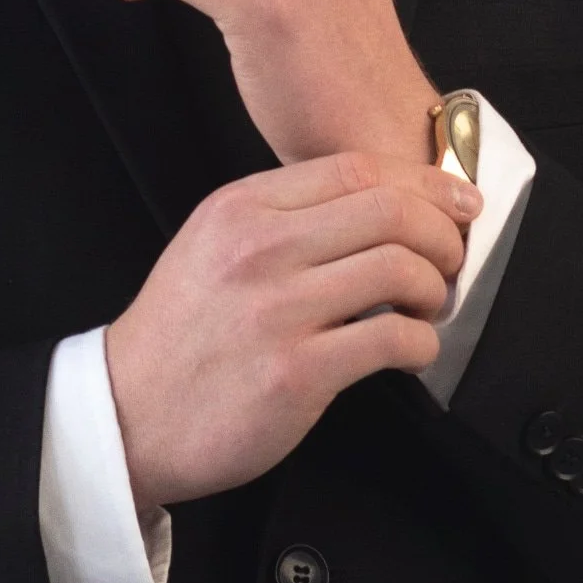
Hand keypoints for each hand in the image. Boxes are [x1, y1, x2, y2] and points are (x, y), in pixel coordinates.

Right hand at [103, 152, 482, 511]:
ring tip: (427, 307)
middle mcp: (259, 248)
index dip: (422, 182)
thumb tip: (380, 206)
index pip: (355, 168)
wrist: (127, 415)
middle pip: (389, 210)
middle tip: (450, 258)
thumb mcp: (213, 244)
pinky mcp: (297, 372)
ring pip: (400, 269)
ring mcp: (278, 309)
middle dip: (442, 233)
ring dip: (435, 289)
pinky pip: (392, 338)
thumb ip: (283, 217)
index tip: (455, 201)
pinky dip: (420, 344)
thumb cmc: (181, 335)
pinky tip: (410, 350)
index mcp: (241, 208)